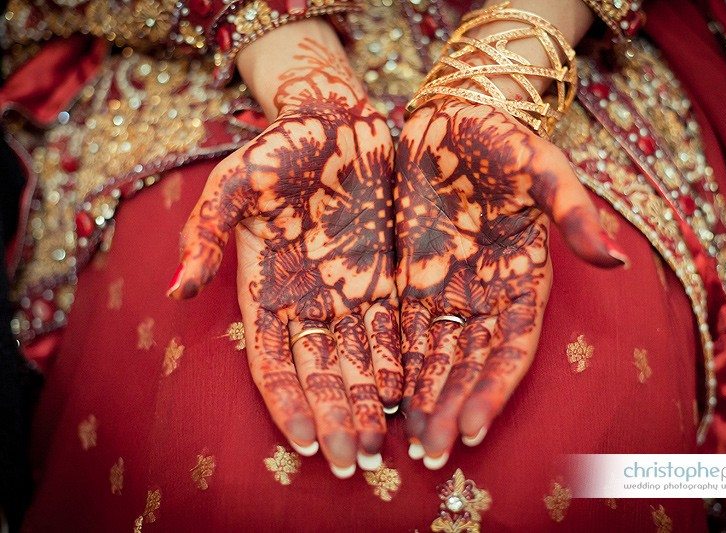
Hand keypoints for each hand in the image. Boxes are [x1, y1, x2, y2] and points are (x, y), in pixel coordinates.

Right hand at [171, 39, 401, 476]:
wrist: (334, 119)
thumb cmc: (280, 148)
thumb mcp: (234, 180)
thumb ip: (207, 233)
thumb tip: (178, 288)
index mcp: (265, 288)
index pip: (274, 361)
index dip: (289, 404)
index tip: (307, 443)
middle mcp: (307, 300)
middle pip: (320, 373)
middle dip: (335, 419)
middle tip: (354, 464)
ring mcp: (347, 291)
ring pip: (356, 361)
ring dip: (365, 406)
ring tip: (382, 448)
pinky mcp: (384, 276)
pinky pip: (390, 330)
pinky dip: (395, 364)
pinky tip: (404, 397)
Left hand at [394, 98, 626, 467]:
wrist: (452, 116)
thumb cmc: (502, 138)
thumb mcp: (542, 166)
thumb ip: (573, 211)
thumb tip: (614, 260)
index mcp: (523, 278)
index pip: (509, 346)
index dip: (492, 388)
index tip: (470, 426)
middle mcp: (486, 294)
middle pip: (468, 363)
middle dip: (450, 409)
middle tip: (430, 455)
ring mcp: (447, 289)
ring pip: (435, 356)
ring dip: (422, 400)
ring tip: (405, 444)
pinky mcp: (410, 277)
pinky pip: (402, 329)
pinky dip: (395, 364)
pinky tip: (381, 398)